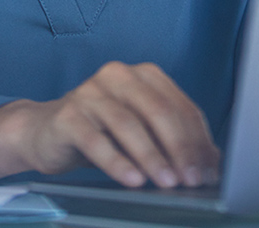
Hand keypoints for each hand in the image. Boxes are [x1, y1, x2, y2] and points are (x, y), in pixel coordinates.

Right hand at [0, 61, 219, 187]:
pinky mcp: (68, 115)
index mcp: (144, 75)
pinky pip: (96, 140)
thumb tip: (213, 164)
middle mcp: (118, 76)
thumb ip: (175, 142)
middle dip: (179, 148)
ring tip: (167, 183)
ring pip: (129, 124)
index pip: (180, 106)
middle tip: (192, 179)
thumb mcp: (142, 134)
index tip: (208, 170)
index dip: (198, 140)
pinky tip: (133, 180)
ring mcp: (90, 92)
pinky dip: (117, 162)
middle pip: (158, 111)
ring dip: (152, 156)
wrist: (45, 133)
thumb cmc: (102, 132)